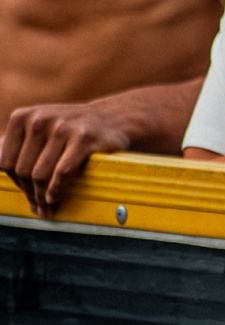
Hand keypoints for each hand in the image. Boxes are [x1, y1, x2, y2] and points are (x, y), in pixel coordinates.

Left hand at [3, 102, 133, 214]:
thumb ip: (18, 149)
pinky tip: (56, 197)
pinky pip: (62, 172)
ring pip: (40, 173)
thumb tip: (3, 179)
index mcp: (22, 117)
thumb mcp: (40, 130)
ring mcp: (63, 127)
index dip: (15, 182)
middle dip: (30, 193)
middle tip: (39, 207)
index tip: (27, 194)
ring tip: (48, 207)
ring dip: (43, 196)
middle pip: (23, 169)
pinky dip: (57, 189)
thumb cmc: (71, 131)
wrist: (114, 119)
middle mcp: (40, 119)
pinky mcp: (85, 138)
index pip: (6, 162)